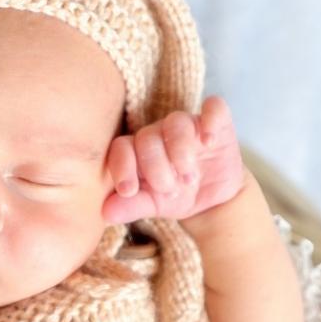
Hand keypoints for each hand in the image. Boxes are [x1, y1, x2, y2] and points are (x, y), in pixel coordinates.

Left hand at [101, 95, 245, 224]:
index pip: (121, 147)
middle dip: (155, 166)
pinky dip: (211, 120)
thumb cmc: (175, 197)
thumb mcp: (153, 205)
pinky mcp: (215, 121)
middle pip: (148, 136)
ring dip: (181, 150)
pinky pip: (213, 108)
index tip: (128, 190)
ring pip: (176, 122)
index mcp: (136, 150)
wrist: (213, 200)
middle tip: (168, 188)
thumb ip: (130, 206)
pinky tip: (209, 141)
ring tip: (188, 178)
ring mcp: (187, 125)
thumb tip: (106, 214)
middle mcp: (158, 133)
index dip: (122, 166)